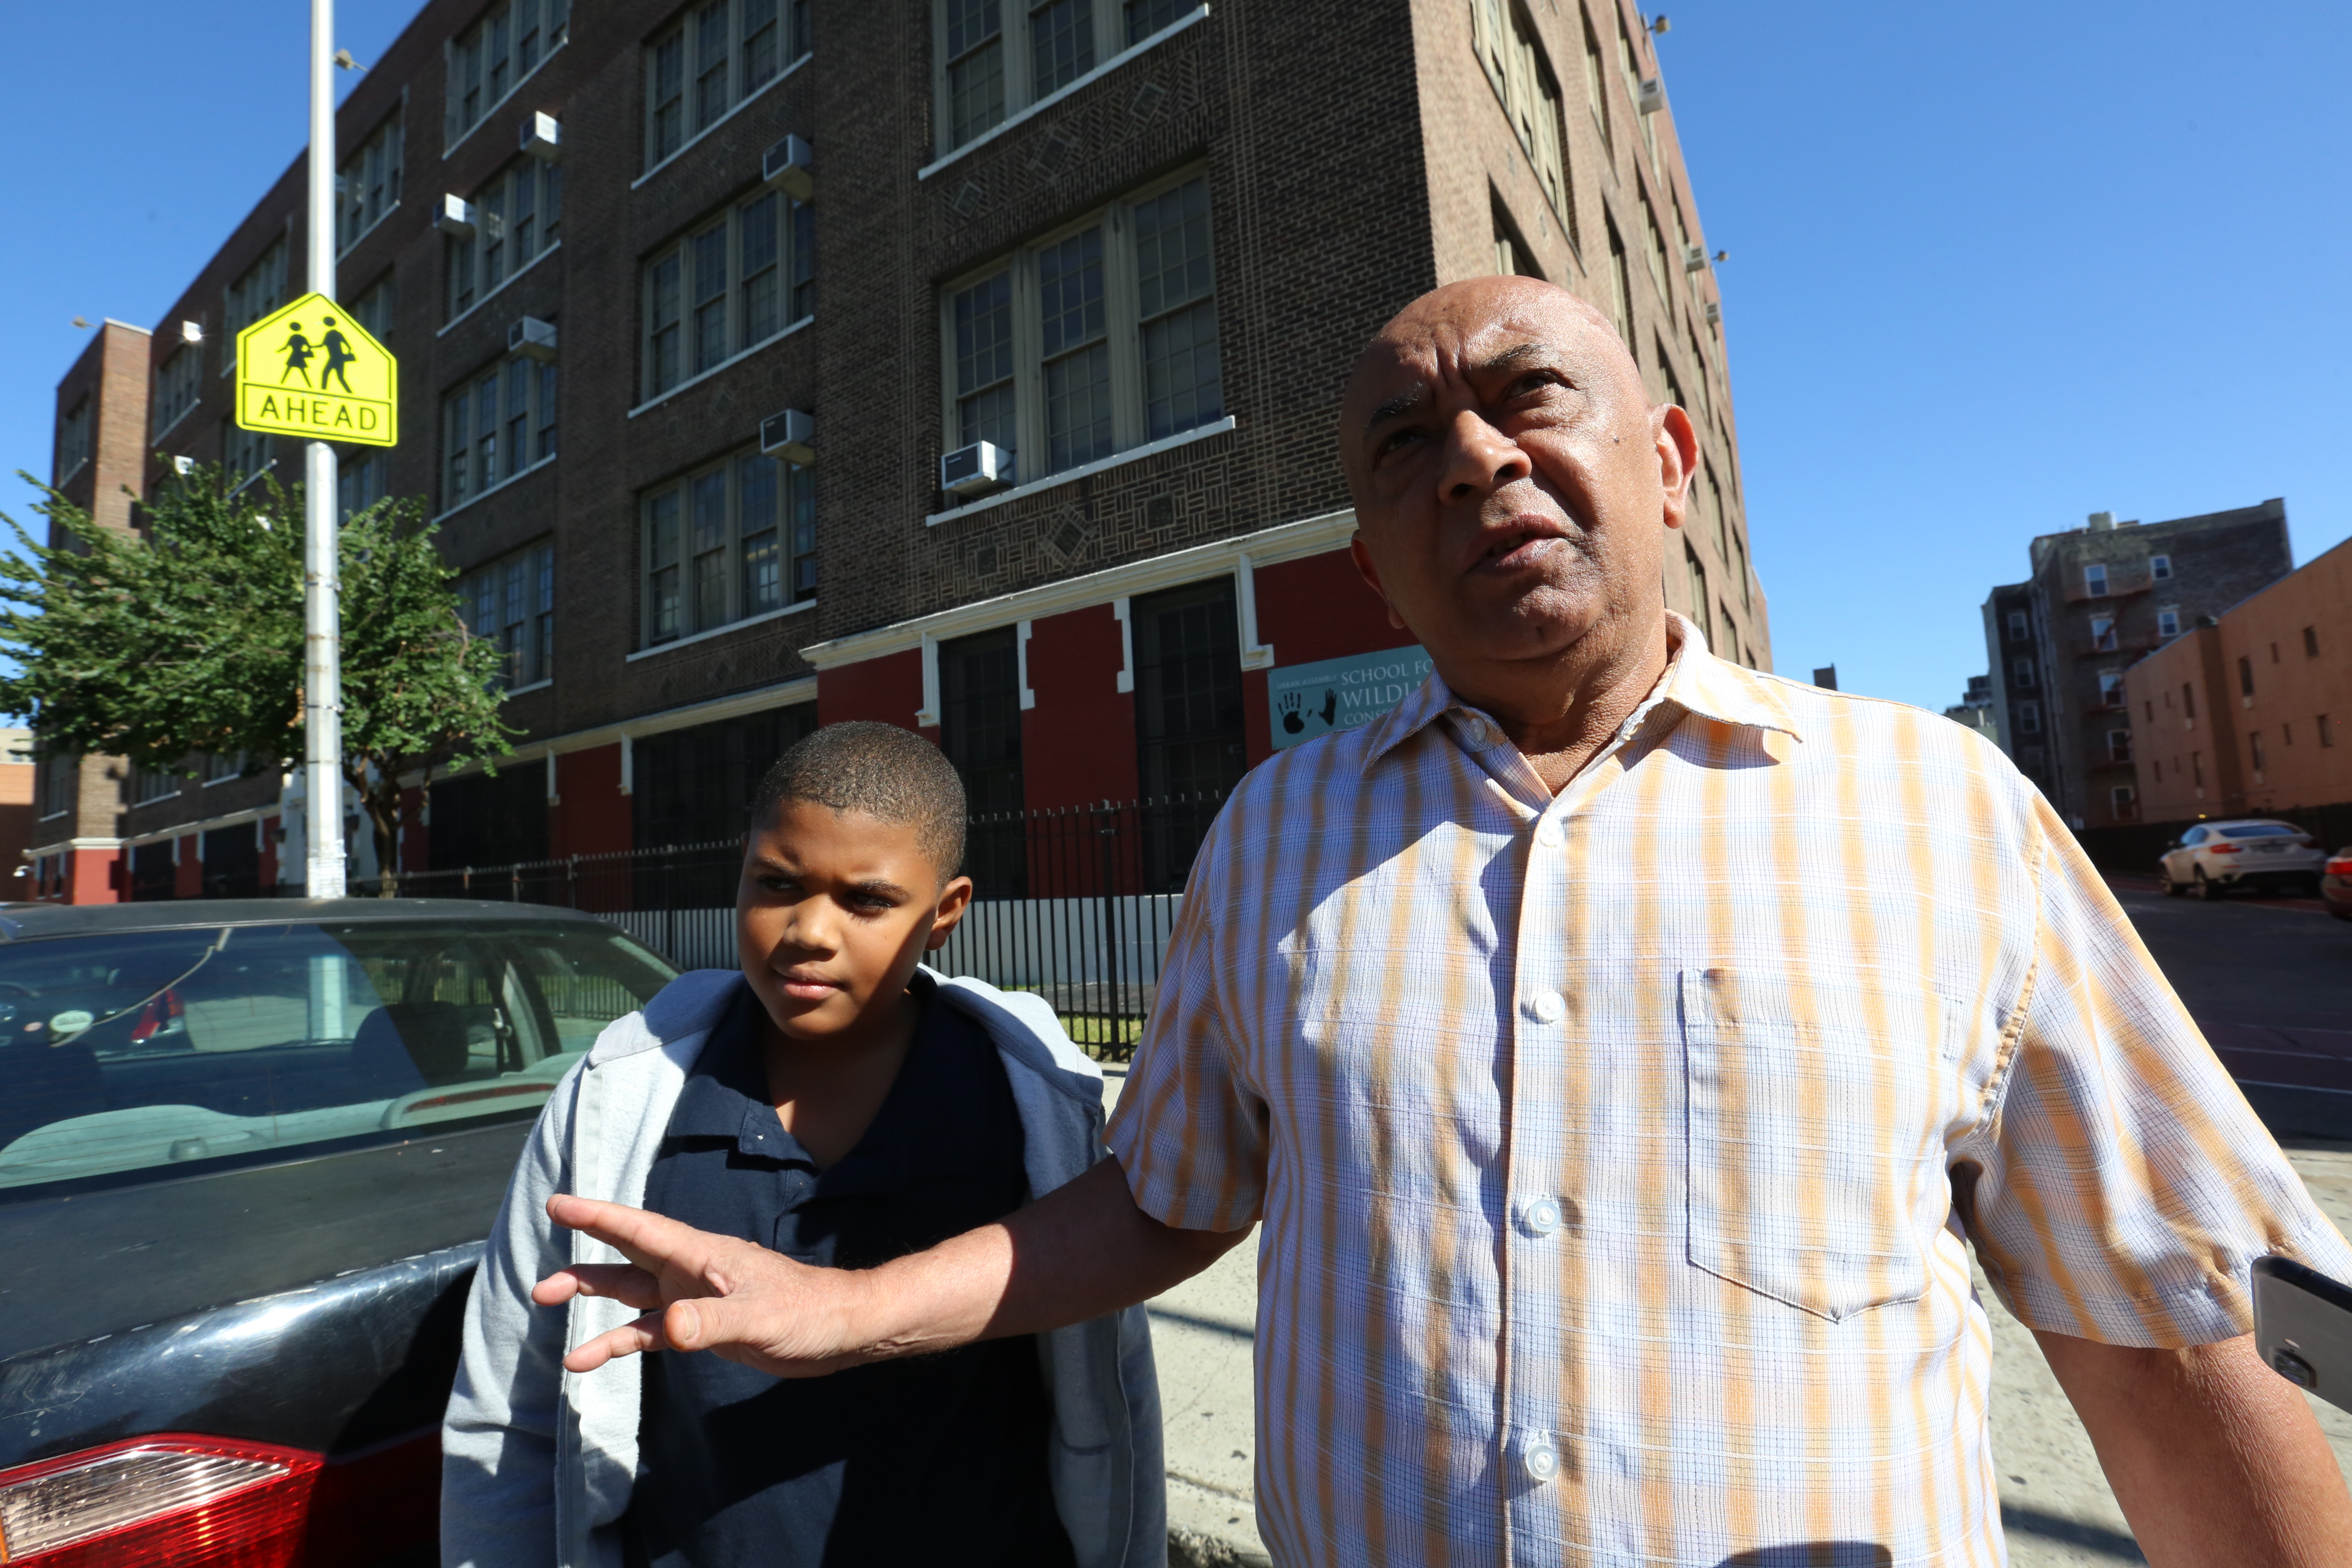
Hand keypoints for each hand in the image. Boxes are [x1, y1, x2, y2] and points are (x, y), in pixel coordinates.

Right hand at [532, 1194, 875, 1376]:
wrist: (838, 1330)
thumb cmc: (807, 1311)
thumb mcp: (759, 1317)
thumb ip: (711, 1321)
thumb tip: (668, 1327)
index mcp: (701, 1255)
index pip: (639, 1229)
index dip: (597, 1215)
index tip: (558, 1205)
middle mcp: (690, 1270)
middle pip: (625, 1258)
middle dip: (582, 1261)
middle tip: (540, 1282)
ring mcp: (693, 1297)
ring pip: (630, 1292)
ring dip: (592, 1298)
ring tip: (550, 1307)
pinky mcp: (700, 1326)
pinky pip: (648, 1331)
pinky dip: (618, 1341)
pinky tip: (586, 1358)